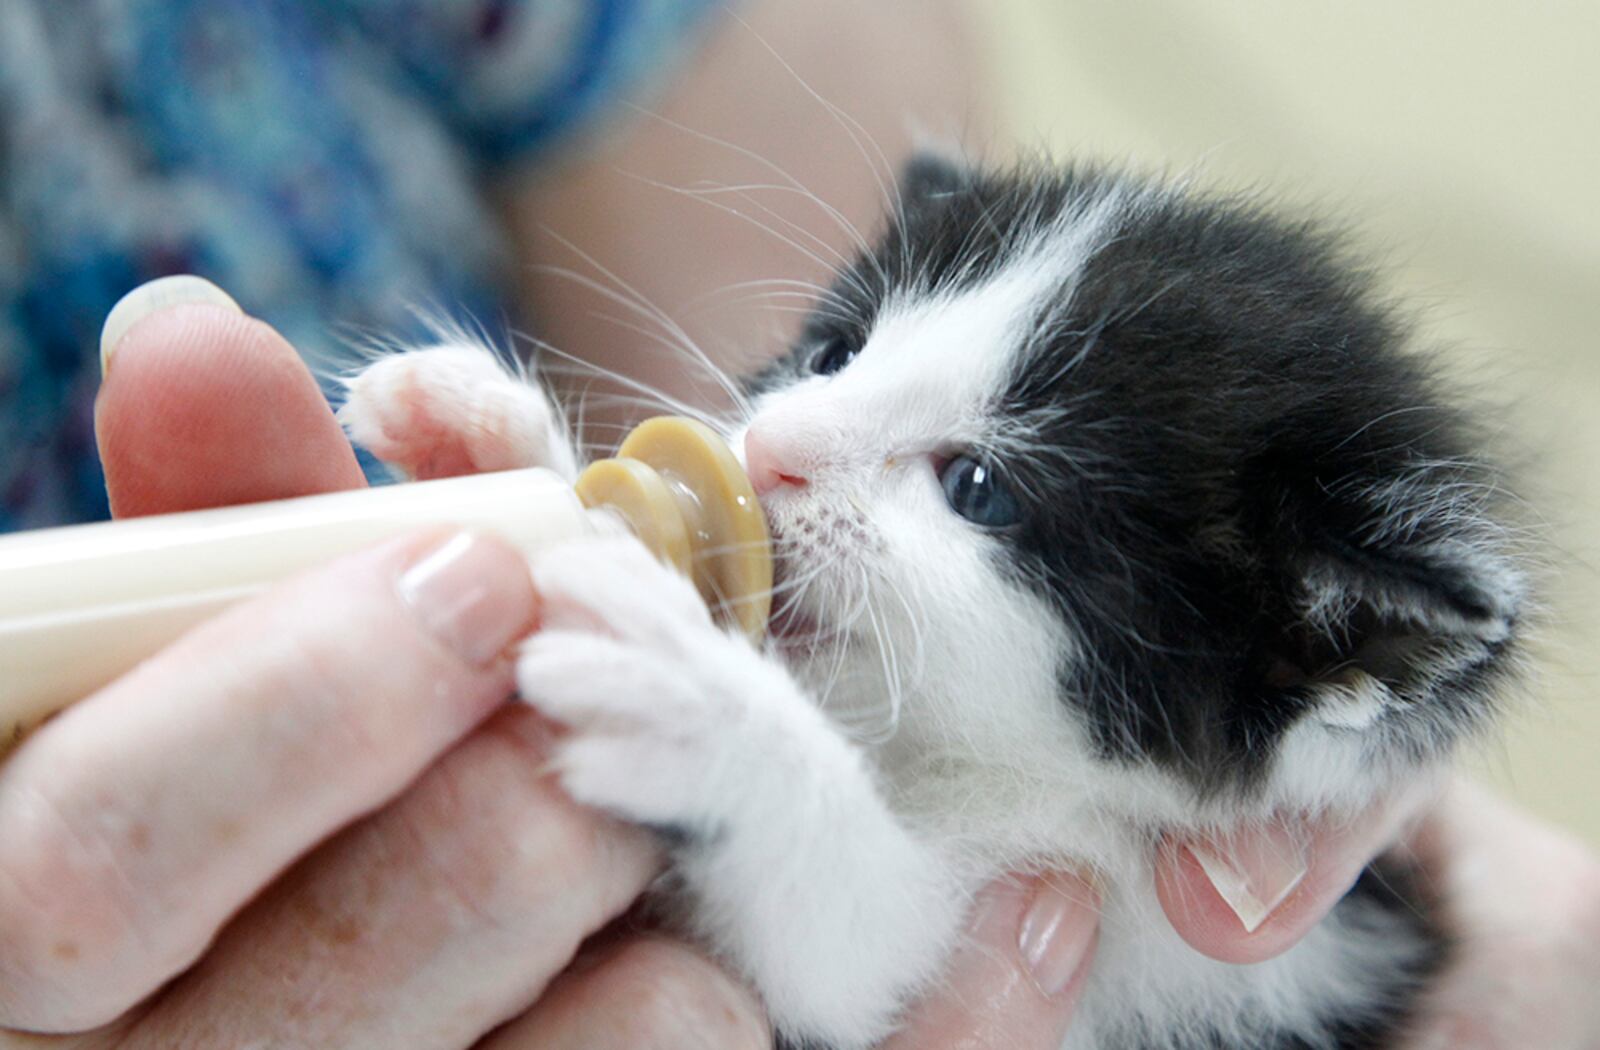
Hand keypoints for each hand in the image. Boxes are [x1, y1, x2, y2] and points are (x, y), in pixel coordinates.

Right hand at [0, 296, 745, 1046]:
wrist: (305, 1001)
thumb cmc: (237, 795)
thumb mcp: (204, 664)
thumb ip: (215, 526)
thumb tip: (188, 332)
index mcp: (28, 921)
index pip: (100, 855)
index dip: (307, 698)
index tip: (473, 568)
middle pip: (380, 936)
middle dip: (524, 763)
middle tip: (576, 673)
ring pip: (568, 1025)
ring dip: (614, 846)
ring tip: (590, 787)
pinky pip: (664, 1046)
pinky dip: (680, 962)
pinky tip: (619, 923)